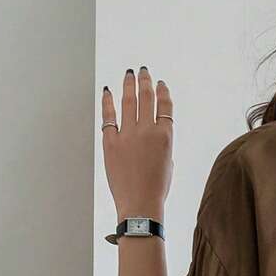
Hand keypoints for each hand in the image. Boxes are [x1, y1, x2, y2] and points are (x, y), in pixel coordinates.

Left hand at [101, 66, 172, 219]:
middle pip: (146, 98)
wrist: (140, 204)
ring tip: (128, 75)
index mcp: (165, 136)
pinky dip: (107, 102)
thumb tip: (151, 133)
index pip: (165, 106)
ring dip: (128, 85)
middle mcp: (147, 131)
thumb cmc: (157, 188)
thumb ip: (162, 144)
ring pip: (128, 102)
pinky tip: (107, 92)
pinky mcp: (111, 143)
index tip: (160, 84)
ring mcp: (128, 135)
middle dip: (145, 82)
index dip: (163, 92)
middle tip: (143, 71)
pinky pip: (108, 117)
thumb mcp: (168, 163)